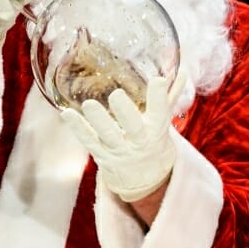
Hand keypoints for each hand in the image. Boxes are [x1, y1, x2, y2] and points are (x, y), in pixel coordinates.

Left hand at [61, 68, 187, 201]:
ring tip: (89, 105)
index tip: (158, 81)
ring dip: (99, 121)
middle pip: (134, 128)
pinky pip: (89, 141)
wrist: (145, 176)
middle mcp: (139, 140)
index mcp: (157, 128)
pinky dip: (78, 128)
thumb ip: (169, 96)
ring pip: (109, 136)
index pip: (161, 112)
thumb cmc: (152, 138)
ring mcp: (119, 150)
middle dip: (126, 113)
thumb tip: (182, 71)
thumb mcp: (163, 120)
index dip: (160, 98)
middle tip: (116, 95)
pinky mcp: (101, 155)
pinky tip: (67, 113)